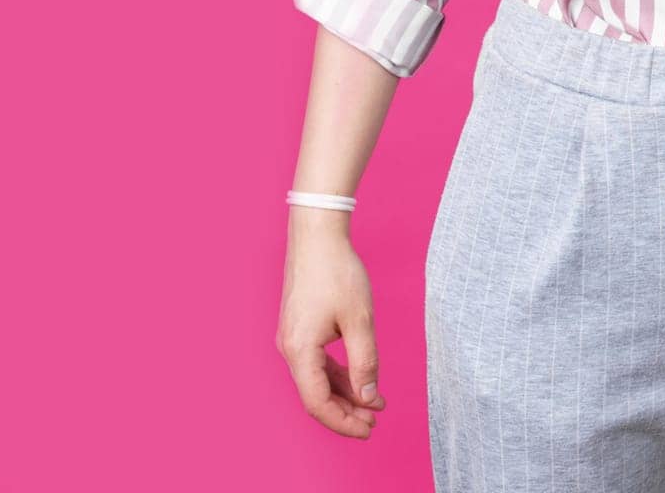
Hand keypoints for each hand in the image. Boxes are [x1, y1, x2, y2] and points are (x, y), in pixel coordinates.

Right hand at [277, 226, 386, 438]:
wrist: (317, 235)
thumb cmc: (337, 272)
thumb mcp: (359, 319)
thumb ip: (364, 361)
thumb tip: (368, 398)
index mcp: (299, 351)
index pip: (318, 403)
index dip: (343, 422)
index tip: (369, 429)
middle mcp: (289, 349)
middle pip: (316, 395)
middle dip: (346, 411)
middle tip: (375, 421)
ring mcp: (292, 338)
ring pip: (317, 379)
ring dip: (344, 392)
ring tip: (373, 403)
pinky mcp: (300, 328)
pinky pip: (317, 361)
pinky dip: (338, 373)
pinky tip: (359, 378)